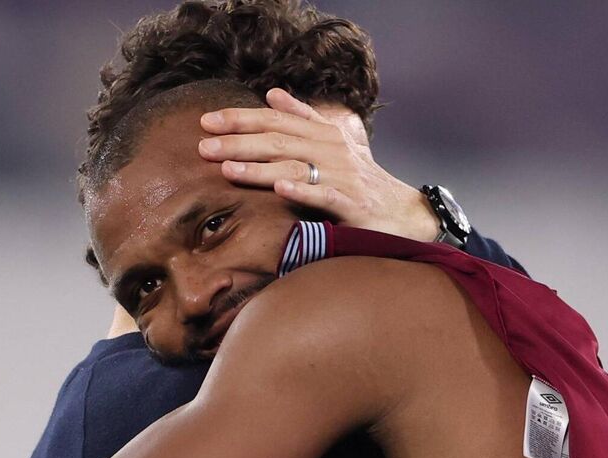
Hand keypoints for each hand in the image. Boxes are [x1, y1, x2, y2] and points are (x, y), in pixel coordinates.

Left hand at [198, 88, 439, 241]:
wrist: (403, 212)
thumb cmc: (361, 180)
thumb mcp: (334, 143)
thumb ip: (304, 118)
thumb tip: (273, 95)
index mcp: (323, 134)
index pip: (275, 121)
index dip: (241, 118)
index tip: (207, 121)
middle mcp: (332, 150)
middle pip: (278, 142)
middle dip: (238, 142)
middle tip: (204, 147)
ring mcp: (343, 177)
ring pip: (295, 167)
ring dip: (259, 168)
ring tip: (228, 168)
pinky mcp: (352, 205)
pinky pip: (324, 196)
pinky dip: (302, 191)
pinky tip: (279, 190)